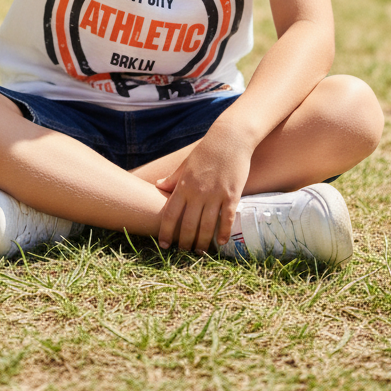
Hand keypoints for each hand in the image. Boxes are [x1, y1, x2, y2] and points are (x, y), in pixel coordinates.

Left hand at [156, 125, 252, 253]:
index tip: (163, 244)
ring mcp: (215, 194)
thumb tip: (158, 185)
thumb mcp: (185, 164)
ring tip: (199, 252)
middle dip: (184, 241)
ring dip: (202, 242)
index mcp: (183, 186)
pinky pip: (226, 218)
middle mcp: (197, 193)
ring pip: (206, 225)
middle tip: (183, 252)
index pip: (170, 214)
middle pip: (187, 224)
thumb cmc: (206, 151)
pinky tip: (220, 242)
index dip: (165, 231)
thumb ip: (172, 178)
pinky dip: (223, 232)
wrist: (230, 138)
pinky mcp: (232, 195)